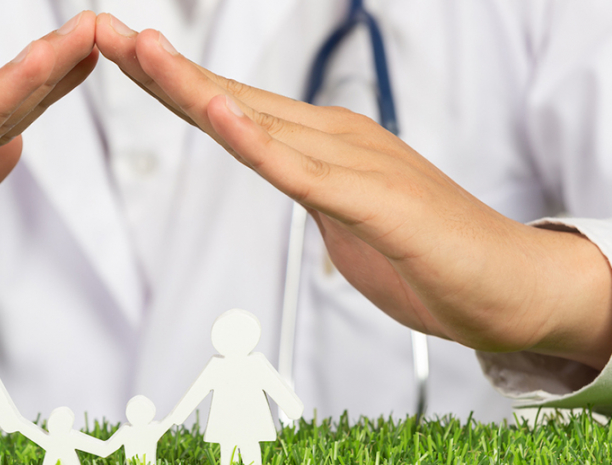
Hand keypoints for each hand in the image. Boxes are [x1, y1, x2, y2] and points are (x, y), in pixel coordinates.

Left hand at [94, 14, 611, 368]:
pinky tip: (221, 117)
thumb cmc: (426, 254)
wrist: (509, 286)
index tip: (118, 55)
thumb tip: (281, 175)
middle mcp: (332, 139)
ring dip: (196, 88)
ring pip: (260, 122)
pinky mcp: (376, 202)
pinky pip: (306, 173)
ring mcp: (354, 164)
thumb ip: (308, 190)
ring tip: (143, 51)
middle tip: (102, 31)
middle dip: (161, 69)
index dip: (171, 81)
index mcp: (320, 144)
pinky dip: (260, 146)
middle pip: (231, 99)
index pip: (230, 107)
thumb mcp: (343, 220)